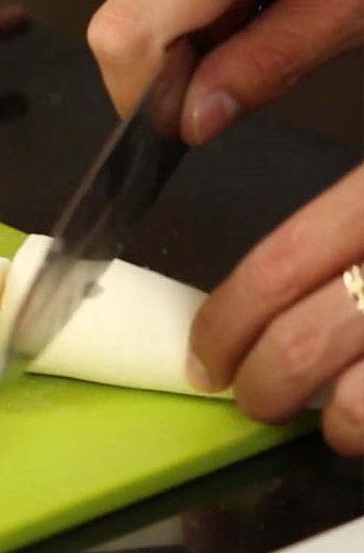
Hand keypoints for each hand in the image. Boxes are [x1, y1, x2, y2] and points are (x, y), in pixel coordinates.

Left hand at [187, 164, 363, 456]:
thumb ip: (291, 128)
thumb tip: (204, 140)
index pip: (276, 267)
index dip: (224, 322)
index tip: (204, 356)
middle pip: (302, 344)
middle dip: (259, 387)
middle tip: (250, 397)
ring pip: (358, 404)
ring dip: (331, 424)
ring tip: (327, 418)